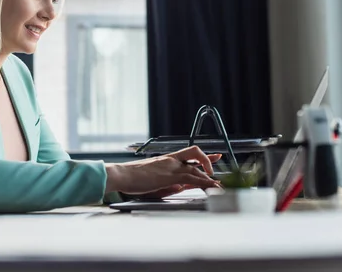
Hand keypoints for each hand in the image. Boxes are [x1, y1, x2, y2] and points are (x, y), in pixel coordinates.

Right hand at [105, 146, 221, 194]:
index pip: (189, 155)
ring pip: (196, 170)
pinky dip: (204, 182)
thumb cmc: (132, 177)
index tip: (215, 156)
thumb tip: (179, 187)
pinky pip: (192, 178)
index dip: (205, 156)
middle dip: (209, 163)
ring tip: (219, 186)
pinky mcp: (170, 175)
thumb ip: (169, 182)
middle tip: (218, 173)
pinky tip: (210, 187)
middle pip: (196, 156)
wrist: (122, 174)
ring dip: (209, 179)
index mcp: (167, 160)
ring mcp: (171, 167)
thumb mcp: (154, 179)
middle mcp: (171, 160)